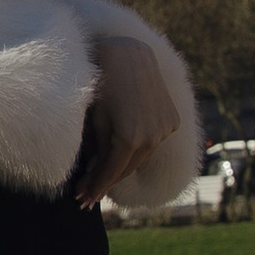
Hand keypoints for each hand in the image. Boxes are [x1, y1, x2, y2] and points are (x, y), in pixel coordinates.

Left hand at [75, 35, 182, 205]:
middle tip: (88, 194)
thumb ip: (94, 151)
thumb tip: (90, 176)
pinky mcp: (172, 121)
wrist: (127, 53)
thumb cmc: (100, 83)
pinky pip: (153, 142)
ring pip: (141, 158)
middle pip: (126, 170)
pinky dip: (139, 148)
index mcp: (128, 139)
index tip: (82, 201)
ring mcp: (164, 130)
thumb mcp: (92, 120)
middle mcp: (151, 138)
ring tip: (104, 175)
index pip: (109, 174)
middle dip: (106, 182)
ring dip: (123, 166)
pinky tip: (126, 152)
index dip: (94, 189)